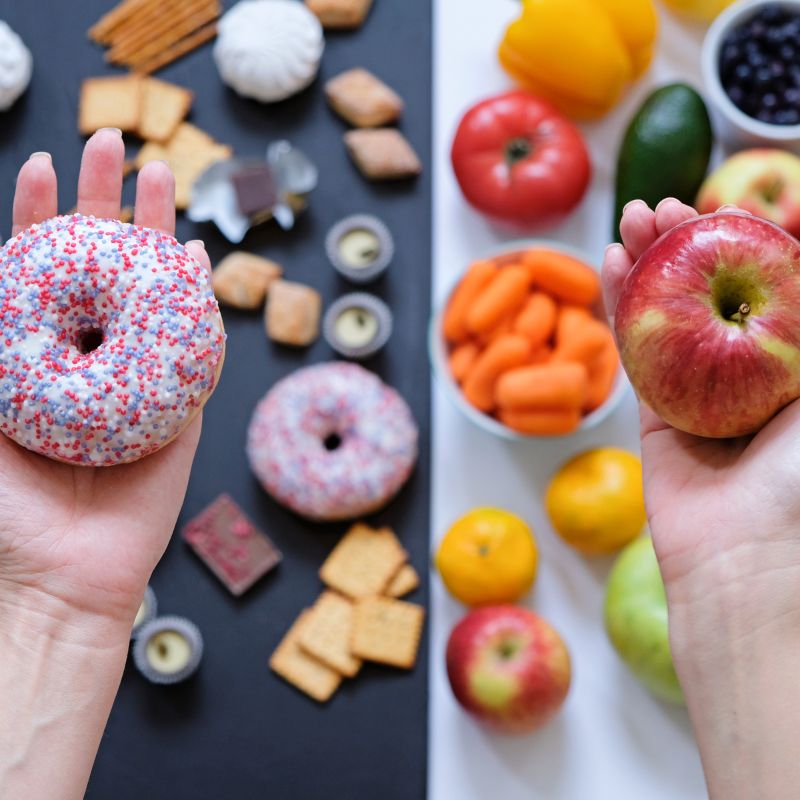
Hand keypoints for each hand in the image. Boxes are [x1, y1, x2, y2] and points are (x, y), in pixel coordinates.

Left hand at [0, 129, 209, 636]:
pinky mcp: (179, 410)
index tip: (40, 164)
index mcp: (34, 359)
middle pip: (101, 268)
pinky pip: (193, 348)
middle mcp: (87, 360)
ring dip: (158, 236)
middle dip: (104, 205)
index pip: (36, 271)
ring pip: (152, 296)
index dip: (37, 217)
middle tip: (111, 143)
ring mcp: (138, 381)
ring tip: (160, 176)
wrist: (56, 581)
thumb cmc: (1, 510)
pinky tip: (194, 258)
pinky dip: (196, 302)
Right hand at [603, 198, 799, 798]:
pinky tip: (614, 264)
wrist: (756, 562)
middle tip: (665, 206)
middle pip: (715, 295)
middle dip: (689, 246)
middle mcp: (753, 377)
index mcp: (798, 369)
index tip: (734, 203)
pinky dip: (623, 307)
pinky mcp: (658, 419)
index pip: (775, 289)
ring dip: (650, 266)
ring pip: (670, 316)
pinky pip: (638, 353)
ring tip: (633, 217)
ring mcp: (702, 396)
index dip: (752, 242)